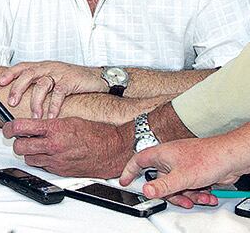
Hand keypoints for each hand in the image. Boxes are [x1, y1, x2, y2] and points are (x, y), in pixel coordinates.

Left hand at [0, 61, 103, 117]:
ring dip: (36, 101)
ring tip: (34, 115)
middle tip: (11, 102)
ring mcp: (59, 73)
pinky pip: (59, 93)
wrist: (97, 77)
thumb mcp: (53, 78)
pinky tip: (50, 116)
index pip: (22, 66)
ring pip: (42, 84)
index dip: (10, 73)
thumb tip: (22, 99)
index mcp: (42, 66)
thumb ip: (40, 85)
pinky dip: (53, 105)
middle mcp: (48, 67)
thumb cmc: (73, 80)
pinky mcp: (71, 81)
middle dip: (18, 88)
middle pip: (28, 74)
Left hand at [2, 117, 131, 177]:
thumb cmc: (94, 133)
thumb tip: (31, 125)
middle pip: (19, 147)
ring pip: (28, 159)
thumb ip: (47, 124)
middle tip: (19, 138)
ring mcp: (56, 160)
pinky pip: (42, 167)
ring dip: (29, 153)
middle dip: (16, 142)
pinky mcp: (61, 171)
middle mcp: (53, 146)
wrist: (112, 150)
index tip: (7, 128)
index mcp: (53, 129)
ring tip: (36, 146)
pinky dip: (42, 161)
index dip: (8, 128)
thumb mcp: (67, 120)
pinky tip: (48, 154)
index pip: (20, 127)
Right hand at [120, 136, 236, 208]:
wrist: (231, 158)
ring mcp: (182, 165)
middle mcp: (170, 158)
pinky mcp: (194, 171)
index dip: (129, 171)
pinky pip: (189, 186)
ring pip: (177, 186)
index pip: (137, 161)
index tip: (124, 181)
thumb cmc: (207, 157)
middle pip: (161, 181)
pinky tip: (207, 194)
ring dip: (189, 195)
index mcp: (161, 154)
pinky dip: (198, 193)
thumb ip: (162, 186)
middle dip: (172, 194)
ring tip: (200, 197)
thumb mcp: (181, 177)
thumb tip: (146, 190)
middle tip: (180, 200)